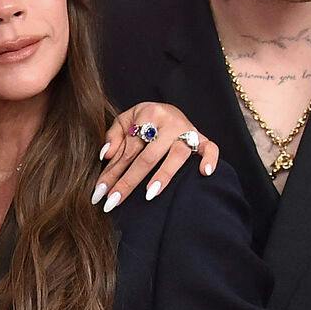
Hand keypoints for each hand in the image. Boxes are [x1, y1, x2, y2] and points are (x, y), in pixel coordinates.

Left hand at [94, 103, 219, 210]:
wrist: (169, 108)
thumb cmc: (144, 119)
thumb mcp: (125, 120)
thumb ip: (114, 136)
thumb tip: (106, 155)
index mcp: (148, 114)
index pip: (127, 150)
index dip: (111, 173)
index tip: (99, 193)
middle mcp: (170, 122)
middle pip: (147, 156)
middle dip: (128, 182)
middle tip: (113, 202)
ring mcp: (188, 131)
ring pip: (177, 155)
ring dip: (164, 175)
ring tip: (149, 195)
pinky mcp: (203, 139)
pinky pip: (211, 148)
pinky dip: (210, 159)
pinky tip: (204, 173)